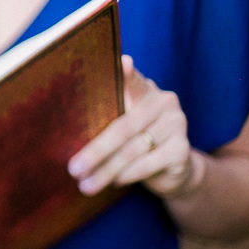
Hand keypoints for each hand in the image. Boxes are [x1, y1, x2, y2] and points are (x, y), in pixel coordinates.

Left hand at [66, 55, 204, 198]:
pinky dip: (129, 174)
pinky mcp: (182, 149)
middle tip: (73, 168)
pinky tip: (114, 182)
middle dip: (96, 151)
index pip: (132, 79)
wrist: (172, 168)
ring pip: (133, 149)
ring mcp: (176, 123)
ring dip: (107, 170)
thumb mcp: (122, 123)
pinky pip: (149, 163)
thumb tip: (67, 129)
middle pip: (123, 126)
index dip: (127, 72)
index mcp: (143, 89)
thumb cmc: (136, 140)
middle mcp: (163, 102)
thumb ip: (105, 115)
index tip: (122, 63)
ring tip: (86, 184)